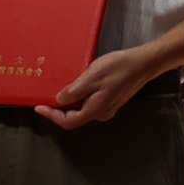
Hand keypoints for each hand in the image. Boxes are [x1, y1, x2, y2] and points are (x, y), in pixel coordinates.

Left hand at [41, 46, 158, 131]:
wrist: (145, 63)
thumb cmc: (120, 67)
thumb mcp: (93, 75)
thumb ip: (75, 91)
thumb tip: (59, 101)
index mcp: (96, 109)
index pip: (68, 121)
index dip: (51, 115)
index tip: (38, 106)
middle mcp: (101, 113)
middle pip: (74, 118)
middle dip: (58, 109)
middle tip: (45, 96)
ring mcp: (107, 108)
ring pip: (82, 110)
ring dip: (68, 102)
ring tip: (59, 89)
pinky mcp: (111, 100)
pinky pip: (89, 104)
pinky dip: (78, 98)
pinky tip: (77, 86)